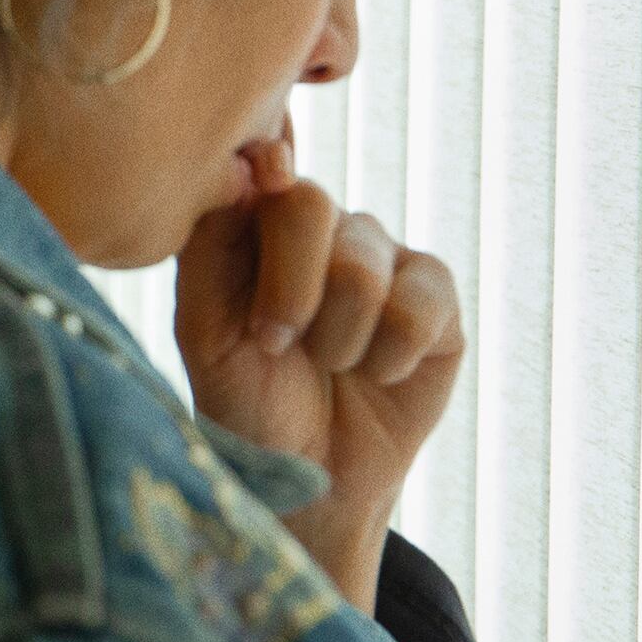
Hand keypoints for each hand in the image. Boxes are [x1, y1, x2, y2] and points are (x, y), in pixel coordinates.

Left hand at [173, 126, 462, 610]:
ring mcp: (380, 254)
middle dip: (289, 288)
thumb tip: (251, 166)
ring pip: (363, 264)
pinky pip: (421, 301)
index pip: (257, 173)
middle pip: (310, 205)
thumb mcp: (206, 331)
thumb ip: (212, 246)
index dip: (265, 174)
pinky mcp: (434, 294)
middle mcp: (318, 227)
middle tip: (277, 344)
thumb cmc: (245, 397)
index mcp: (253, 224)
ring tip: (328, 365)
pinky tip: (377, 372)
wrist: (311, 475)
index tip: (267, 179)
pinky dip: (391, 352)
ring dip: (337, 336)